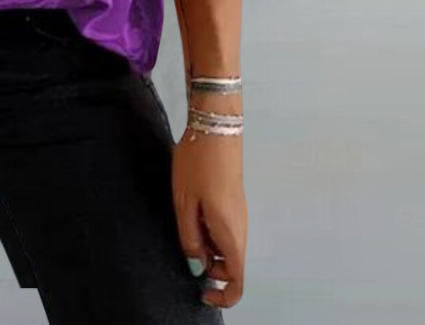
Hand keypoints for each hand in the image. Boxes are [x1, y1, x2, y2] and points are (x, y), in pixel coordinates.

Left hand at [171, 114, 247, 308]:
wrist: (215, 129)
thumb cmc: (198, 165)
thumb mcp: (184, 204)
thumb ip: (190, 239)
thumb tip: (197, 267)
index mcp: (230, 233)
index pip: (237, 279)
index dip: (223, 296)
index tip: (202, 293)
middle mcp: (241, 227)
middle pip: (232, 265)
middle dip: (210, 268)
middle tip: (186, 249)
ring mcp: (240, 213)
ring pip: (228, 246)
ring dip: (209, 248)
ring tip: (187, 224)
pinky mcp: (235, 201)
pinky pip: (226, 229)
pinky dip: (211, 232)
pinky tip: (193, 212)